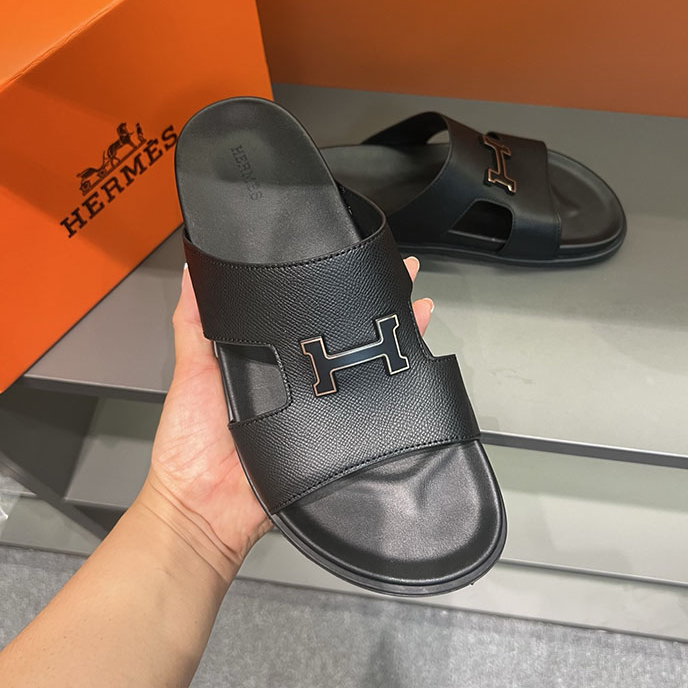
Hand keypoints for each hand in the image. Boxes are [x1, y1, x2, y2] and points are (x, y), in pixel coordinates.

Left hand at [141, 257, 433, 580]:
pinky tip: (413, 367)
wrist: (204, 508)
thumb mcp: (189, 370)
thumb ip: (192, 323)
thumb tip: (193, 270)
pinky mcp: (337, 439)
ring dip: (396, 340)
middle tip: (400, 275)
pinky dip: (397, 393)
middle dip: (376, 306)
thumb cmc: (190, 443)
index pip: (306, 313)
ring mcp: (324, 409)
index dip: (329, 288)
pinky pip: (371, 414)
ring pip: (367, 368)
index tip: (346, 259)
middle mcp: (304, 380)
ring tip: (417, 309)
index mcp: (272, 358)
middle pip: (346, 337)